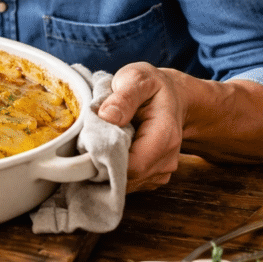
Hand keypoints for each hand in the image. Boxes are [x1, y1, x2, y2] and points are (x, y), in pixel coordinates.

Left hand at [96, 62, 186, 192]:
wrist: (173, 97)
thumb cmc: (152, 87)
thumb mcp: (137, 78)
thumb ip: (124, 96)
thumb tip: (107, 115)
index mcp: (165, 136)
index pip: (133, 166)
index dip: (106, 160)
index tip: (88, 145)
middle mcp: (167, 159)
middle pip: (127, 178)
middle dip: (103, 164)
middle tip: (89, 140)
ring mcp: (161, 171)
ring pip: (126, 183)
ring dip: (108, 167)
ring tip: (103, 142)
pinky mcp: (153, 176)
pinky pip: (128, 182)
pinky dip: (115, 170)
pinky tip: (112, 149)